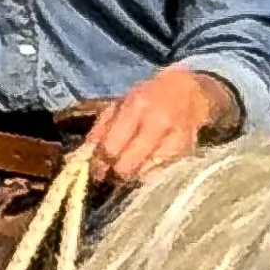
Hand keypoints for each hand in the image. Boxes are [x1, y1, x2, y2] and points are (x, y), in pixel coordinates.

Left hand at [84, 67, 237, 187]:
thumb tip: (79, 158)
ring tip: (132, 169)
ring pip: (145, 175)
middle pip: (127, 166)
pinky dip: (151, 176)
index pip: (110, 147)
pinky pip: (161, 175)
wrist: (190, 92)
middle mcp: (157, 122)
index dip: (100, 165)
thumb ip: (99, 130)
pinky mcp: (187, 153)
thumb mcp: (121, 104)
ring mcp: (175, 139)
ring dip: (134, 177)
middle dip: (116, 174)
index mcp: (136, 106)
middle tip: (114, 173)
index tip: (97, 171)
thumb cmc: (149, 98)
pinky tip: (148, 168)